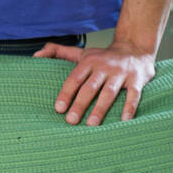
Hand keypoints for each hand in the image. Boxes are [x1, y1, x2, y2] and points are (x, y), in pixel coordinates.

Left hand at [32, 39, 155, 124]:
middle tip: (70, 121)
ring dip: (100, 108)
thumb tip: (35, 56)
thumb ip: (57, 52)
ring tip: (91, 124)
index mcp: (89, 61)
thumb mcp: (80, 52)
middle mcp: (104, 67)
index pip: (74, 78)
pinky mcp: (137, 80)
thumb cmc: (102, 56)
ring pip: (109, 92)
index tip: (58, 109)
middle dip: (79, 104)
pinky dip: (129, 107)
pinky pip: (133, 94)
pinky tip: (124, 121)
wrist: (135, 48)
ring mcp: (121, 73)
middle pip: (90, 87)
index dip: (66, 93)